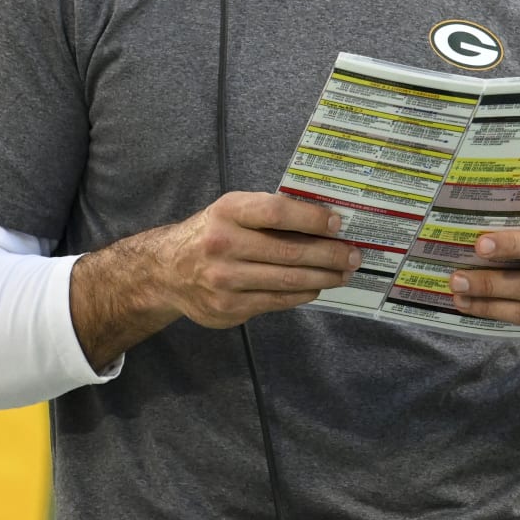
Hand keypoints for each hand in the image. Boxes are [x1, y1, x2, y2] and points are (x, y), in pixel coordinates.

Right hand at [154, 192, 360, 328]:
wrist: (166, 271)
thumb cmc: (210, 233)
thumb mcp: (230, 211)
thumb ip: (267, 213)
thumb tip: (322, 221)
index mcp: (227, 212)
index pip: (275, 212)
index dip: (311, 218)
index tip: (338, 222)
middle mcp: (223, 245)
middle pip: (288, 252)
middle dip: (329, 254)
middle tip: (353, 255)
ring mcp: (224, 280)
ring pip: (287, 281)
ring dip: (322, 277)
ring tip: (343, 273)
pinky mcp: (227, 308)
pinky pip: (276, 301)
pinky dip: (302, 294)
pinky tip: (316, 287)